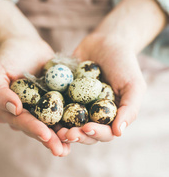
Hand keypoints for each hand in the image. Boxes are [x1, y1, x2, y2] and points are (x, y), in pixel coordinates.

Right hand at [0, 0, 70, 156]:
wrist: (25, 45)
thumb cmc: (7, 57)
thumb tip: (15, 109)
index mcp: (9, 111)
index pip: (22, 122)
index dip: (33, 129)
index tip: (45, 134)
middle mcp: (25, 114)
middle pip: (38, 129)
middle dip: (49, 140)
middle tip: (61, 150)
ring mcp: (41, 109)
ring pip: (52, 125)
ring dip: (62, 136)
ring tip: (72, 145)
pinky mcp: (55, 101)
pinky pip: (64, 112)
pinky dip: (72, 120)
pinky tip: (82, 129)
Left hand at [58, 0, 166, 143]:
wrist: (107, 41)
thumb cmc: (124, 64)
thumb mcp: (133, 85)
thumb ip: (130, 109)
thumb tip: (119, 132)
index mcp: (110, 117)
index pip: (104, 132)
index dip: (95, 134)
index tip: (86, 128)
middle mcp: (93, 114)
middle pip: (84, 132)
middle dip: (75, 135)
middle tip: (66, 133)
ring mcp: (77, 105)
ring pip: (68, 122)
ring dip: (61, 129)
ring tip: (53, 129)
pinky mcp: (64, 95)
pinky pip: (56, 104)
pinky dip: (50, 110)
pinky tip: (43, 112)